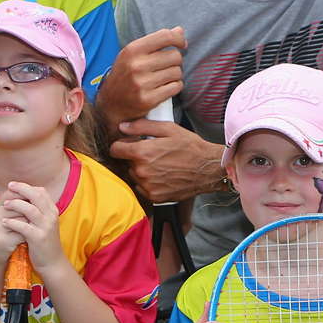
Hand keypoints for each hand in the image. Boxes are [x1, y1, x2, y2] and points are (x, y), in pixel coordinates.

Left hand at [0, 182, 65, 277]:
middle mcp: (52, 216)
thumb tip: (23, 195)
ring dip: (16, 204)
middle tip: (9, 187)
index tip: (14, 185)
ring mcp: (46, 227)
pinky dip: (13, 223)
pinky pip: (24, 227)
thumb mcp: (44, 223)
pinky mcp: (39, 238)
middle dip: (21, 189)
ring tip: (4, 205)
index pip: (41, 191)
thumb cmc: (44, 241)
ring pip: (31, 209)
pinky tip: (4, 222)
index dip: (27, 186)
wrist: (52, 262)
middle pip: (36, 196)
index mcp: (53, 211)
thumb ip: (37, 210)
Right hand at [96, 28, 186, 132]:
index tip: (182, 44)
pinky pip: (176, 87)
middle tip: (167, 66)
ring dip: (175, 75)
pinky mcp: (149, 99)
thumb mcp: (133, 54)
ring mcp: (143, 84)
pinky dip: (174, 87)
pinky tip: (164, 87)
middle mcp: (137, 65)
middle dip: (175, 61)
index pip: (165, 37)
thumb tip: (180, 30)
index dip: (179, 39)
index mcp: (133, 50)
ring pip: (177, 72)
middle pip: (175, 56)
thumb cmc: (125, 75)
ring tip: (163, 77)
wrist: (111, 104)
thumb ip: (156, 41)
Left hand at [109, 122, 223, 202]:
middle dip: (135, 156)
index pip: (115, 149)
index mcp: (142, 153)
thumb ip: (142, 126)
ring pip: (134, 175)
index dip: (122, 144)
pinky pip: (142, 187)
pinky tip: (162, 175)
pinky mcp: (154, 196)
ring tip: (159, 164)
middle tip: (153, 153)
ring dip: (141, 170)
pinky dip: (148, 182)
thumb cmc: (190, 148)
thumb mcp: (168, 129)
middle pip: (125, 162)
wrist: (207, 169)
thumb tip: (123, 126)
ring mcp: (147, 186)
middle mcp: (142, 171)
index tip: (130, 144)